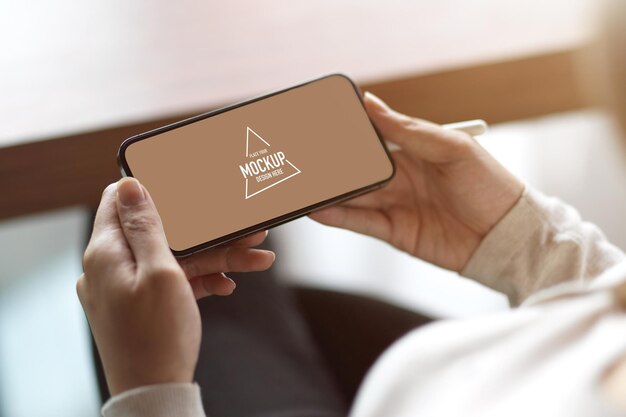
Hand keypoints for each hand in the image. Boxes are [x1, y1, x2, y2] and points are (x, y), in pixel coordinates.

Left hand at [77, 178, 274, 395]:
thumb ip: (145, 226)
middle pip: (161, 232)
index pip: (119, 200)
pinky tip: (228, 284)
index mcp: (107, 252)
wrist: (154, 394)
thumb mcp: (160, 272)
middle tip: (242, 227)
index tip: (186, 183)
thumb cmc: (157, 336)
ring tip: (256, 257)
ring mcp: (126, 288)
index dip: (152, 187)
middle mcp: (111, 267)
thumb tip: (128, 184)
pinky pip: (172, 282)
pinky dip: (200, 280)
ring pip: (174, 259)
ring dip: (215, 257)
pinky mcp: (140, 306)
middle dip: (205, 230)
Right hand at [309, 92, 523, 271]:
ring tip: (303, 184)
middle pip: (357, 169)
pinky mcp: (394, 232)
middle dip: (332, 165)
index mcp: (414, 152)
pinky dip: (338, 216)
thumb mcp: (453, 147)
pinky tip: (319, 208)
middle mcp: (400, 178)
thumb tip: (371, 103)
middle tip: (304, 159)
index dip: (348, 135)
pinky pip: (361, 222)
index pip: (372, 140)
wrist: (507, 236)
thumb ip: (409, 129)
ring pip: (353, 195)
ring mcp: (395, 205)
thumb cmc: (490, 185)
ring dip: (329, 191)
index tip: (322, 126)